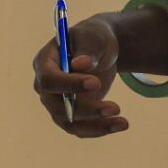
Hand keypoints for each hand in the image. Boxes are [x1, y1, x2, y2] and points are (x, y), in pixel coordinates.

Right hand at [31, 15, 128, 137]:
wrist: (101, 51)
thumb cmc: (94, 39)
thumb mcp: (95, 37)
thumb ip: (88, 49)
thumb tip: (80, 64)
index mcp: (44, 63)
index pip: (49, 80)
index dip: (69, 85)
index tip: (95, 83)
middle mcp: (45, 88)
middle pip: (58, 106)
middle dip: (87, 109)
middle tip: (115, 107)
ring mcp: (56, 104)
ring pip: (70, 123)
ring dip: (97, 125)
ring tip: (123, 122)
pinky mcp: (70, 116)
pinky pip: (82, 129)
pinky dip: (101, 129)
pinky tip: (121, 124)